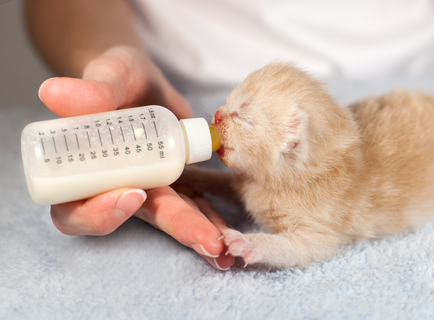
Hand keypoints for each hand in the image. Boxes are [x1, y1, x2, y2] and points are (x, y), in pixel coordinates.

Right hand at [39, 46, 233, 269]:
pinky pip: (192, 205)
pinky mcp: (176, 183)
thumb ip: (93, 88)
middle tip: (205, 240)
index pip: (77, 209)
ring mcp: (149, 187)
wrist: (143, 81)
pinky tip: (229, 231)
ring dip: (197, 232)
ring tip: (224, 246)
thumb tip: (52, 93)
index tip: (131, 193)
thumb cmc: (118, 79)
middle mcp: (115, 186)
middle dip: (173, 228)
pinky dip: (210, 218)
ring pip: (169, 216)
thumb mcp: (109, 75)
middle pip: (135, 218)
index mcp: (84, 171)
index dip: (98, 213)